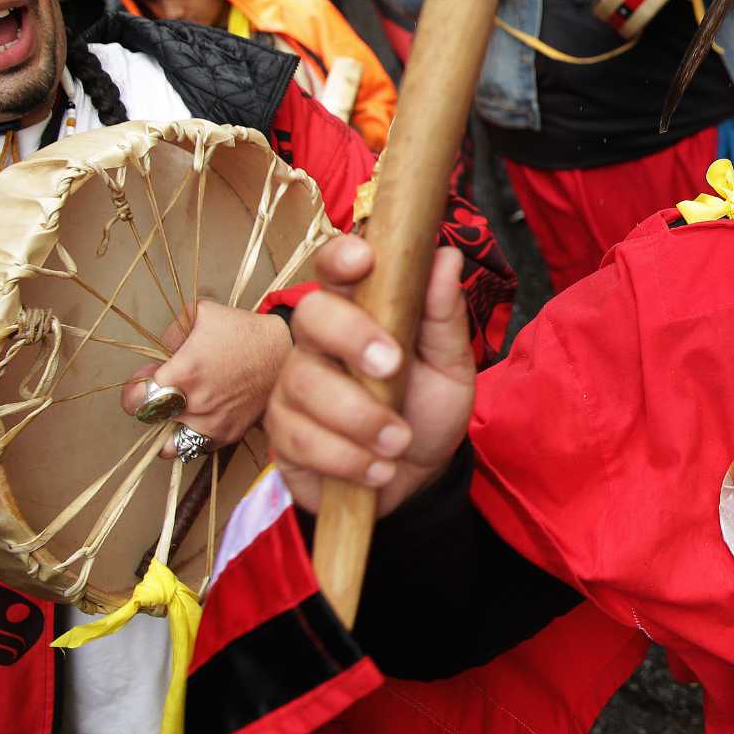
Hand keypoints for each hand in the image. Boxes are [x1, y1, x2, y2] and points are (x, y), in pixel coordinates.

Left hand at [121, 302, 291, 457]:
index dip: (135, 389)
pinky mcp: (229, 434)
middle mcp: (196, 404)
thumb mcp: (203, 313)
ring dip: (169, 427)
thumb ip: (172, 331)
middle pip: (151, 419)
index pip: (135, 401)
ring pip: (169, 443)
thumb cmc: (246, 332)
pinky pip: (195, 448)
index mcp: (184, 373)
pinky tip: (200, 416)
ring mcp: (213, 424)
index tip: (148, 379)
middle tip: (167, 390)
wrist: (288, 352)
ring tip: (181, 410)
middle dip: (152, 404)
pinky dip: (191, 436)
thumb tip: (160, 352)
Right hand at [267, 236, 476, 516]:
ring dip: (360, 418)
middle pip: (311, 316)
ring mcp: (295, 385)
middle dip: (351, 338)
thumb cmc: (428, 408)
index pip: (335, 268)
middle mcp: (319, 341)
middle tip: (392, 367)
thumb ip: (444, 316)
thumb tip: (445, 256)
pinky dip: (347, 458)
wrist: (417, 476)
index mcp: (361, 310)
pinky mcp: (283, 434)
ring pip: (306, 385)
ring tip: (399, 442)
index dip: (341, 256)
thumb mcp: (450, 365)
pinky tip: (378, 468)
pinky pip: (302, 439)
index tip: (363, 260)